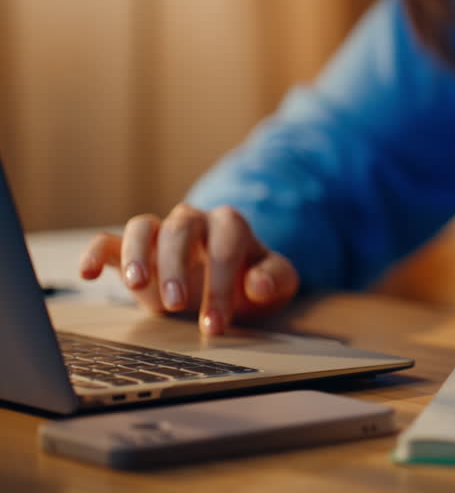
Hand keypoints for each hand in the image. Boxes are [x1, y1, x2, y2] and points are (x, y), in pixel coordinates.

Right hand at [79, 204, 298, 334]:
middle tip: (178, 305)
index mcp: (230, 225)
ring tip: (137, 284)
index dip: (220, 283)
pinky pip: (107, 241)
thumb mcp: (277, 284)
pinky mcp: (131, 250)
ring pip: (142, 227)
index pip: (225, 245)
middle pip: (180, 229)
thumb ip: (275, 279)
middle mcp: (193, 221)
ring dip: (137, 254)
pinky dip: (94, 253)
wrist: (234, 284)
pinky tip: (87, 273)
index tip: (215, 323)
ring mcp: (160, 233)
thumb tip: (257, 284)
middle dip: (178, 267)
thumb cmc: (254, 282)